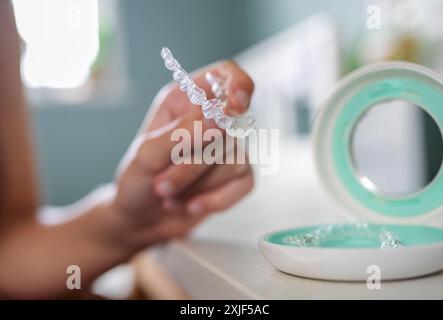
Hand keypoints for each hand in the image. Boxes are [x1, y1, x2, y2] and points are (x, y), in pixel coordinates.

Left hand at [112, 60, 254, 246]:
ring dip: (196, 185)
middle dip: (192, 164)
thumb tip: (220, 116)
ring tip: (168, 195)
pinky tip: (191, 205)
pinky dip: (215, 200)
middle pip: (227, 129)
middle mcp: (210, 121)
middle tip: (161, 183)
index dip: (237, 84)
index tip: (235, 105)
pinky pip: (243, 184)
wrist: (140, 220)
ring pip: (233, 160)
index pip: (225, 74)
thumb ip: (182, 133)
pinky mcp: (236, 177)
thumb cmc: (137, 180)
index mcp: (186, 101)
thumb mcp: (147, 156)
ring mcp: (227, 149)